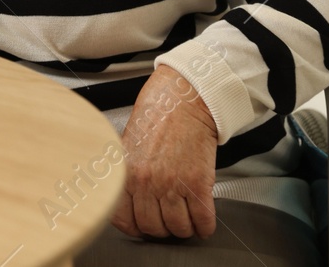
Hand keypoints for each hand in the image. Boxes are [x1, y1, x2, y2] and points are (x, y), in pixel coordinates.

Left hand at [111, 66, 219, 239]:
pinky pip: (202, 220)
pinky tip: (203, 219)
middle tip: (169, 219)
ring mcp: (172, 184)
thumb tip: (127, 198)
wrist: (184, 99)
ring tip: (187, 217)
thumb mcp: (128, 144)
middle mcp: (146, 182)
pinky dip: (205, 225)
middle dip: (162, 229)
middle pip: (152, 228)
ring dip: (185, 228)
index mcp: (126, 172)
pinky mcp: (197, 183)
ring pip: (178, 228)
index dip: (135, 227)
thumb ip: (127, 173)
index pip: (123, 219)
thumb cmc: (157, 115)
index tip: (143, 225)